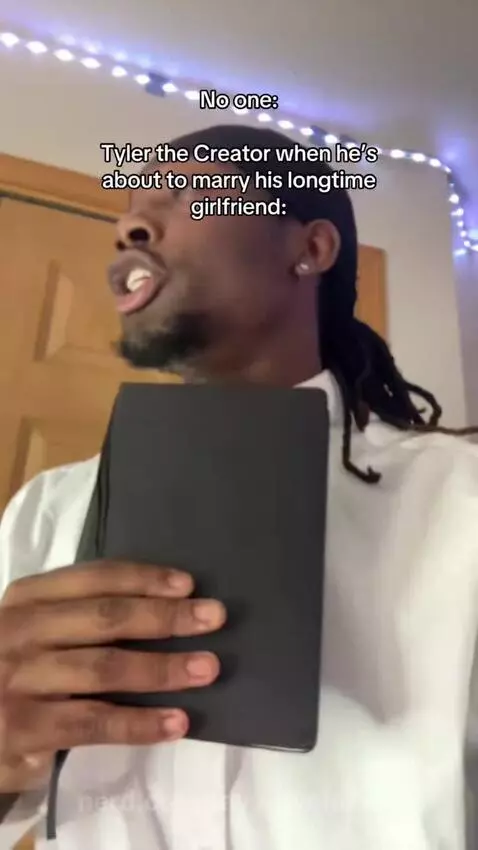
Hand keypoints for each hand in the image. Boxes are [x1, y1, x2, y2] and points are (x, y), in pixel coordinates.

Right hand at [0, 560, 225, 792]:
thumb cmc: (12, 669)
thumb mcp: (32, 629)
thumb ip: (77, 614)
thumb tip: (162, 604)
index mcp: (27, 598)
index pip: (93, 578)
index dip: (144, 579)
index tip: (188, 585)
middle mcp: (19, 631)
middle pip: (105, 617)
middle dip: (165, 616)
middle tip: (214, 617)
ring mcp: (19, 680)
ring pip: (104, 668)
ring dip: (162, 667)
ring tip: (208, 668)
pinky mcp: (23, 729)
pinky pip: (93, 723)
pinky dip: (139, 723)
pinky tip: (176, 722)